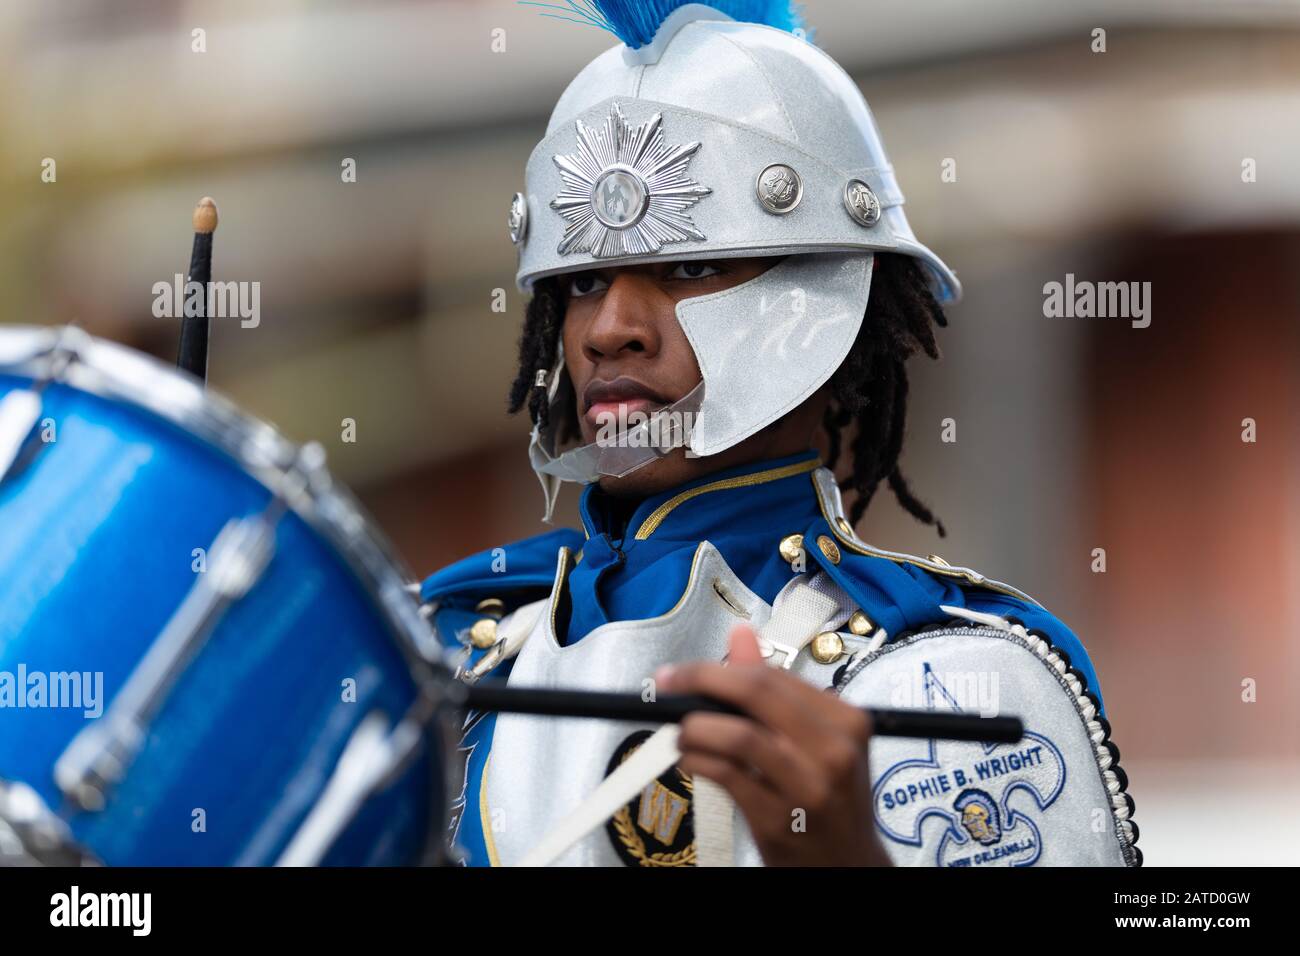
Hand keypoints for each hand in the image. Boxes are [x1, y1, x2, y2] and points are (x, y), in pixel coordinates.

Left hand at [655, 624, 891, 865]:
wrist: (850, 863)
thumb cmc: (829, 796)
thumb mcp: (817, 740)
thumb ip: (776, 689)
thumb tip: (741, 634)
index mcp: (846, 720)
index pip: (773, 676)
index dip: (719, 667)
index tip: (684, 670)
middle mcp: (834, 749)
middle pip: (756, 693)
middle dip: (701, 680)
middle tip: (668, 684)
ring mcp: (808, 786)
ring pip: (738, 735)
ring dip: (695, 728)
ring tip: (682, 733)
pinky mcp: (780, 819)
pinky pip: (726, 776)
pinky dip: (698, 760)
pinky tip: (690, 759)